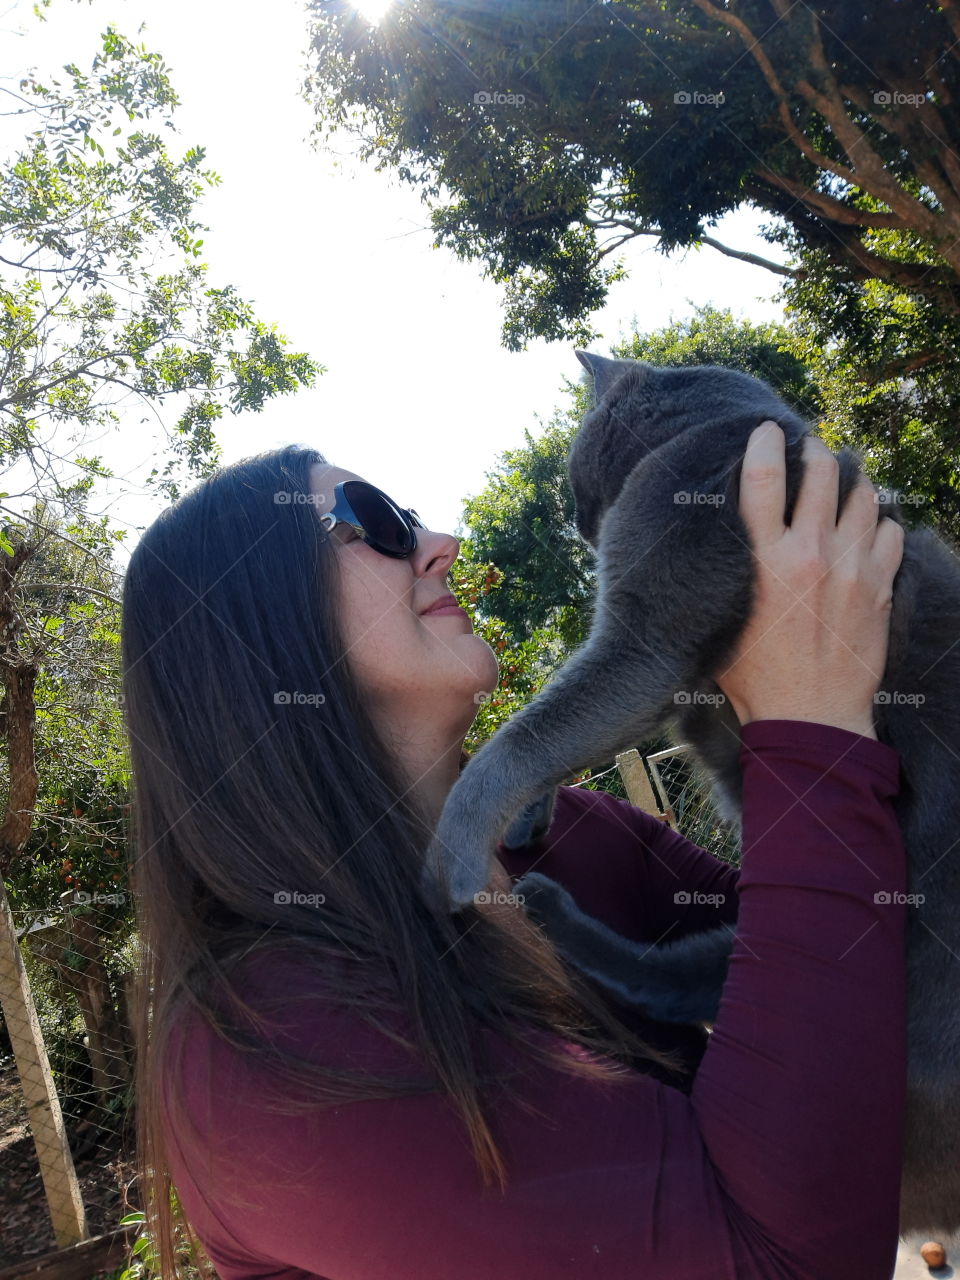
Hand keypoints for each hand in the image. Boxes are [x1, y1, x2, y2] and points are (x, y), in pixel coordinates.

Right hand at [712, 422, 904, 739]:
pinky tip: (869, 530)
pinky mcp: (879, 588)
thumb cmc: (756, 678)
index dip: (764, 444)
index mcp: (764, 562)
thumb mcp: (724, 621)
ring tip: (844, 483)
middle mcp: (810, 555)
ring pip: (864, 496)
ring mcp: (851, 569)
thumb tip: (718, 544)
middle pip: (821, 473)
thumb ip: (727, 577)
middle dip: (816, 451)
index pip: (762, 479)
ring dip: (853, 483)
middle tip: (811, 448)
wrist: (810, 718)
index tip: (766, 430)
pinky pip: (892, 533)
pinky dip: (882, 524)